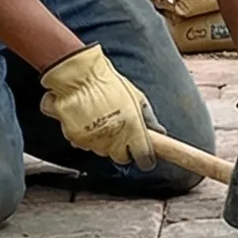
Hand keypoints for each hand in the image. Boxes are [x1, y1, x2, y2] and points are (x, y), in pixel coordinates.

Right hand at [38, 45, 163, 166]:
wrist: (79, 78)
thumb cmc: (107, 84)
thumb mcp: (136, 97)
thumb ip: (149, 118)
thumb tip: (159, 132)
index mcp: (133, 131)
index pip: (144, 158)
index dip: (145, 157)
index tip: (143, 153)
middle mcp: (115, 141)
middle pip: (122, 158)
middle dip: (122, 149)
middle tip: (120, 132)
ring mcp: (95, 142)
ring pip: (103, 152)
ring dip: (104, 142)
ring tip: (102, 121)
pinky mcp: (77, 141)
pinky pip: (85, 145)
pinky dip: (87, 138)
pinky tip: (88, 122)